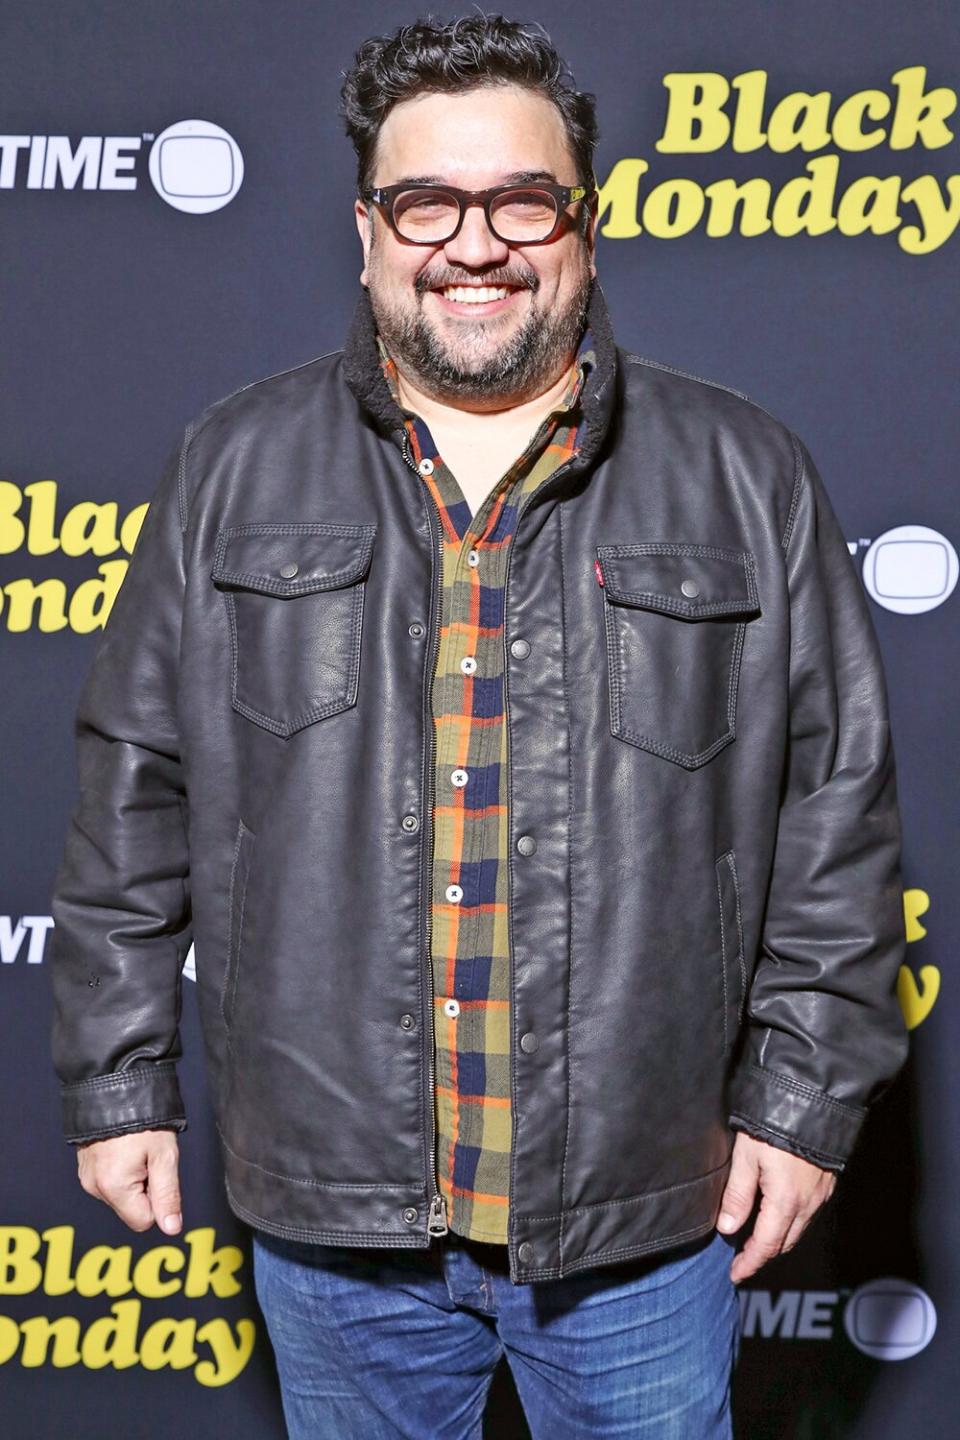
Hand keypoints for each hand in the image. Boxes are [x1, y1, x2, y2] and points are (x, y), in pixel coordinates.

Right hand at [76, 1129, 182, 1235]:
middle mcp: (95, 1188)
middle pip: (131, 1208)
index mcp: (114, 1188)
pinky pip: (108, 1181)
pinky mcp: (84, 1167)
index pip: (143, 1221)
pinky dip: (120, 1169)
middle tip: (149, 1156)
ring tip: (136, 1148)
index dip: (158, 1200)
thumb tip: (172, 1228)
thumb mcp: (164, 1155)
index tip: (159, 1171)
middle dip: (145, 1188)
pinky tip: (124, 1147)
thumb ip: (168, 1195)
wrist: (114, 1086)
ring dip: (133, 1178)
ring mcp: (86, 1177)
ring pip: (121, 1195)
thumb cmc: (144, 1119)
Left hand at [716, 1130, 836, 1282]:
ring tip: (755, 1242)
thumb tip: (728, 1228)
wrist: (813, 1101)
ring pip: (798, 1230)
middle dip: (763, 1256)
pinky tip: (777, 1217)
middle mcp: (807, 1204)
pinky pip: (807, 1215)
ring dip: (777, 1241)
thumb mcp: (746, 1157)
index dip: (750, 1263)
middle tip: (742, 1261)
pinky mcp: (825, 1183)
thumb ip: (737, 1194)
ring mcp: (820, 1195)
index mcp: (785, 1202)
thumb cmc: (774, 1125)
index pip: (766, 1246)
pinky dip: (790, 1224)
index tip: (735, 1274)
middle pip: (784, 1243)